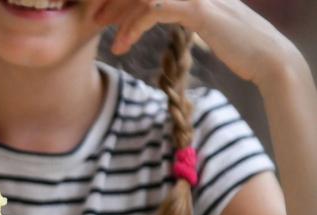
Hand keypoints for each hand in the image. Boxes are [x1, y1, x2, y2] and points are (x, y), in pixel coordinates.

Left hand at [94, 0, 303, 86]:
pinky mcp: (198, 8)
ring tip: (108, 38)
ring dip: (120, 16)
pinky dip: (132, 28)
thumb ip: (181, 10)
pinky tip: (122, 45)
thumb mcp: (204, 20)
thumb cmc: (237, 45)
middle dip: (115, 0)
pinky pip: (153, 9)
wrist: (268, 58)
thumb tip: (155, 11)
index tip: (105, 12)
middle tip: (96, 19)